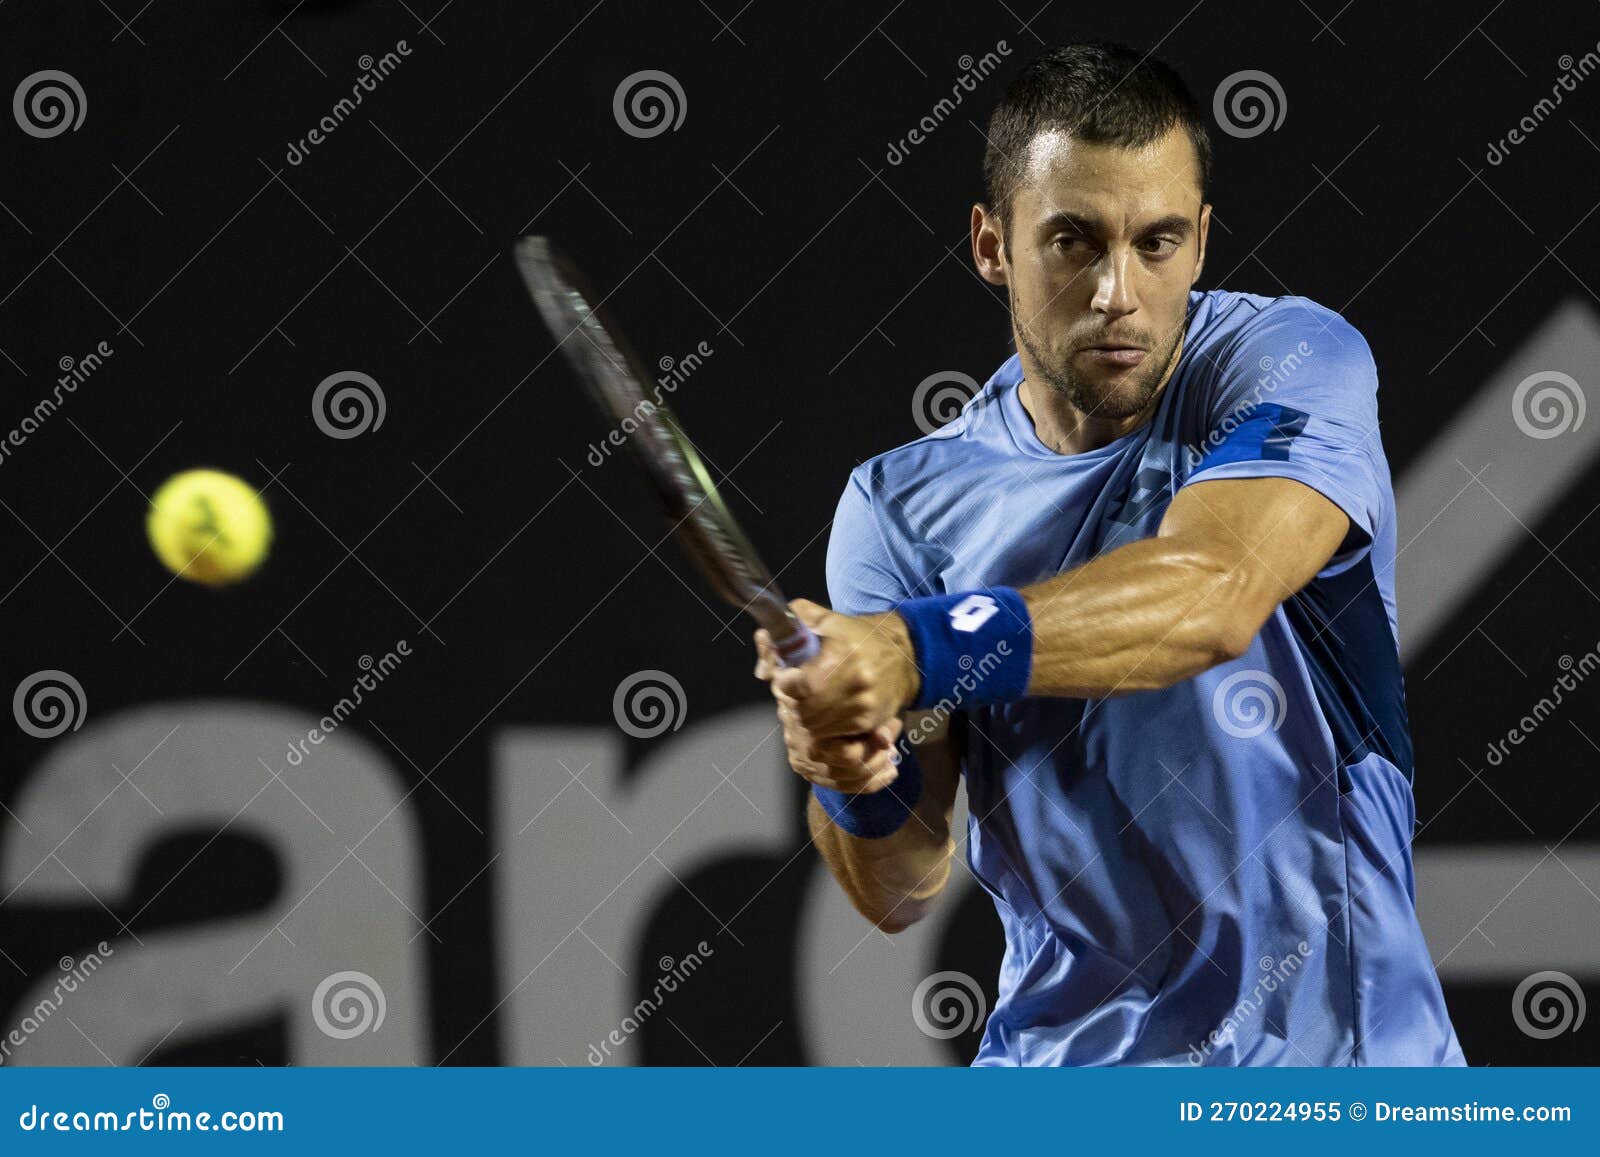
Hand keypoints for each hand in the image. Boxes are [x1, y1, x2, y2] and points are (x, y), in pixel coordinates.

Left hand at [753, 600, 920, 791]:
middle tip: (794, 692)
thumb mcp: (828, 619)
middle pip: (804, 712)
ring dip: (805, 718)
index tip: (786, 677)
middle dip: (792, 704)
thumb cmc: (861, 636)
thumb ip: (795, 619)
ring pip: (816, 729)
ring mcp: (864, 708)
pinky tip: (824, 713)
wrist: (906, 655)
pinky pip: (834, 737)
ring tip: (808, 702)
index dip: (785, 683)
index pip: (800, 686)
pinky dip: (823, 729)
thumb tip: (766, 638)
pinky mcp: (870, 723)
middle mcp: (856, 685)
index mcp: (843, 656)